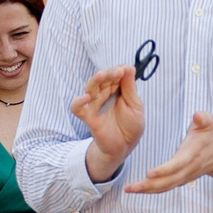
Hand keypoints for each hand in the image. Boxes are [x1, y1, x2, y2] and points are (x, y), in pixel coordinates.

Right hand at [72, 63, 145, 181]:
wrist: (125, 146)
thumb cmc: (131, 125)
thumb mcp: (135, 105)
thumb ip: (130, 87)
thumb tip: (128, 66)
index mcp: (117, 89)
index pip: (114, 74)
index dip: (119, 70)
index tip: (125, 70)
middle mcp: (104, 94)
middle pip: (102, 78)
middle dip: (109, 74)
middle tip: (118, 72)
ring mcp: (95, 104)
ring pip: (90, 88)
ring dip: (95, 81)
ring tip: (100, 76)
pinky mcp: (88, 117)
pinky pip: (77, 107)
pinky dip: (78, 101)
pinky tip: (86, 97)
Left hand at [125, 111, 212, 194]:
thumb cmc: (210, 135)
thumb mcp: (209, 123)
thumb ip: (203, 118)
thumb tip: (197, 116)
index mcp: (191, 155)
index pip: (177, 165)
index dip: (163, 170)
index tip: (149, 174)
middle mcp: (187, 169)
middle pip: (167, 181)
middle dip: (148, 185)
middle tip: (130, 187)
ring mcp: (184, 177)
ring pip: (165, 187)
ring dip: (147, 190)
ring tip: (129, 189)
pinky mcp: (181, 180)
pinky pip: (166, 188)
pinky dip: (152, 190)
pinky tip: (138, 189)